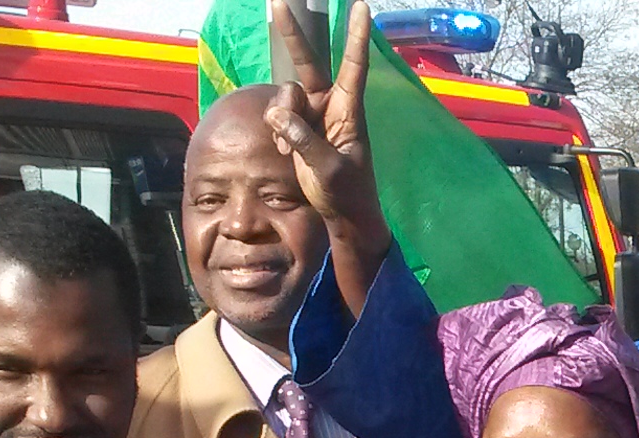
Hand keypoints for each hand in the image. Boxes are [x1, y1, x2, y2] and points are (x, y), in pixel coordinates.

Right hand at [267, 0, 383, 255]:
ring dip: (281, 118)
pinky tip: (286, 152)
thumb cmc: (346, 192)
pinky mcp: (296, 127)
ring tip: (290, 149)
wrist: (342, 215)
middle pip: (309, 63)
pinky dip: (277, 132)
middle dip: (292, 35)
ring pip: (285, 96)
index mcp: (349, 110)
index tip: (361, 7)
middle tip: (278, 2)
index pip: (354, 66)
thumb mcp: (328, 169)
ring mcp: (312, 115)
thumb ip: (304, 140)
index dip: (355, 36)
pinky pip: (277, 116)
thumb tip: (280, 116)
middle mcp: (330, 105)